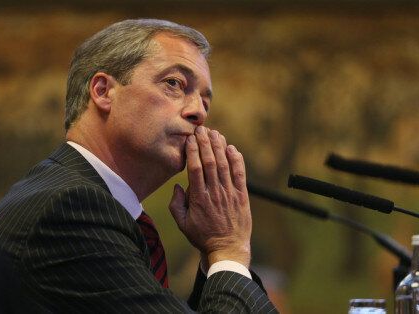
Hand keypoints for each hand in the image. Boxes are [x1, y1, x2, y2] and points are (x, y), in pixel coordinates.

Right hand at [169, 126, 251, 267]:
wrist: (227, 248)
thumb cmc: (203, 236)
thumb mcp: (182, 224)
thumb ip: (176, 204)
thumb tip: (177, 186)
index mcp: (199, 199)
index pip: (195, 169)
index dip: (193, 151)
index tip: (190, 139)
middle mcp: (215, 193)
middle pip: (210, 162)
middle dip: (205, 143)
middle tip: (201, 129)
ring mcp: (229, 194)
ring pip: (225, 164)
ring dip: (219, 146)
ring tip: (215, 133)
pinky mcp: (242, 196)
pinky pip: (239, 174)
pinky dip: (236, 159)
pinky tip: (231, 148)